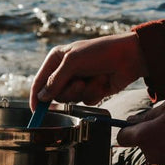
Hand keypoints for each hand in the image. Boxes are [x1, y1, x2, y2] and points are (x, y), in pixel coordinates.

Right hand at [29, 32, 145, 109]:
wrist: (128, 56)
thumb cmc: (100, 53)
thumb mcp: (73, 62)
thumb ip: (55, 81)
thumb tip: (42, 97)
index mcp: (57, 58)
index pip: (40, 81)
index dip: (36, 96)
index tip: (36, 111)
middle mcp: (65, 70)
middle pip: (55, 94)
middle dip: (68, 91)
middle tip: (80, 83)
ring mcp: (79, 81)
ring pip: (71, 100)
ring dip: (83, 91)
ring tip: (93, 79)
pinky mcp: (91, 90)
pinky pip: (86, 101)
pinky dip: (94, 93)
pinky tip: (103, 82)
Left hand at [116, 97, 164, 164]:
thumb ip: (147, 114)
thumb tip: (132, 120)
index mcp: (145, 136)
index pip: (123, 137)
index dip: (128, 130)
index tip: (137, 124)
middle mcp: (150, 153)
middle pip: (142, 144)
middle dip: (151, 135)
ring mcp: (164, 164)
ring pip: (157, 151)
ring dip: (164, 143)